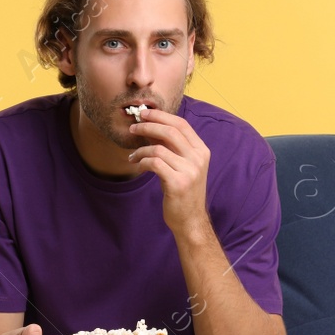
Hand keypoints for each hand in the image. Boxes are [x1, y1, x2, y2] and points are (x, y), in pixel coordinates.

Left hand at [127, 107, 209, 233]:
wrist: (190, 220)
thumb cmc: (183, 193)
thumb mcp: (183, 166)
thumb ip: (172, 148)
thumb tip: (150, 128)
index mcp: (201, 151)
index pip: (182, 124)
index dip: (161, 116)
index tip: (144, 114)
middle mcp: (198, 159)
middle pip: (170, 131)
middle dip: (148, 126)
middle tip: (133, 128)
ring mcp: (190, 171)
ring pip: (159, 149)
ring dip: (141, 150)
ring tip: (133, 156)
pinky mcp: (178, 184)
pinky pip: (154, 164)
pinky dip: (142, 162)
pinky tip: (138, 166)